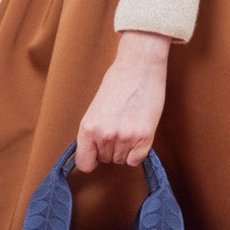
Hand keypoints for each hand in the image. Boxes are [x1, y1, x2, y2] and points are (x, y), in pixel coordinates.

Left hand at [74, 30, 172, 171]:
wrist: (139, 66)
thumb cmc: (118, 82)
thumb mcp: (96, 109)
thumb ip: (94, 131)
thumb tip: (95, 151)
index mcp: (88, 128)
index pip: (84, 163)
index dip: (92, 159)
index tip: (97, 155)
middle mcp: (105, 135)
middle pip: (106, 160)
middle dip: (111, 148)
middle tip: (119, 126)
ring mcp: (125, 137)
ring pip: (122, 160)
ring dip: (126, 148)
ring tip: (130, 125)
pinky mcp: (144, 137)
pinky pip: (136, 159)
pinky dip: (138, 152)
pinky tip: (139, 134)